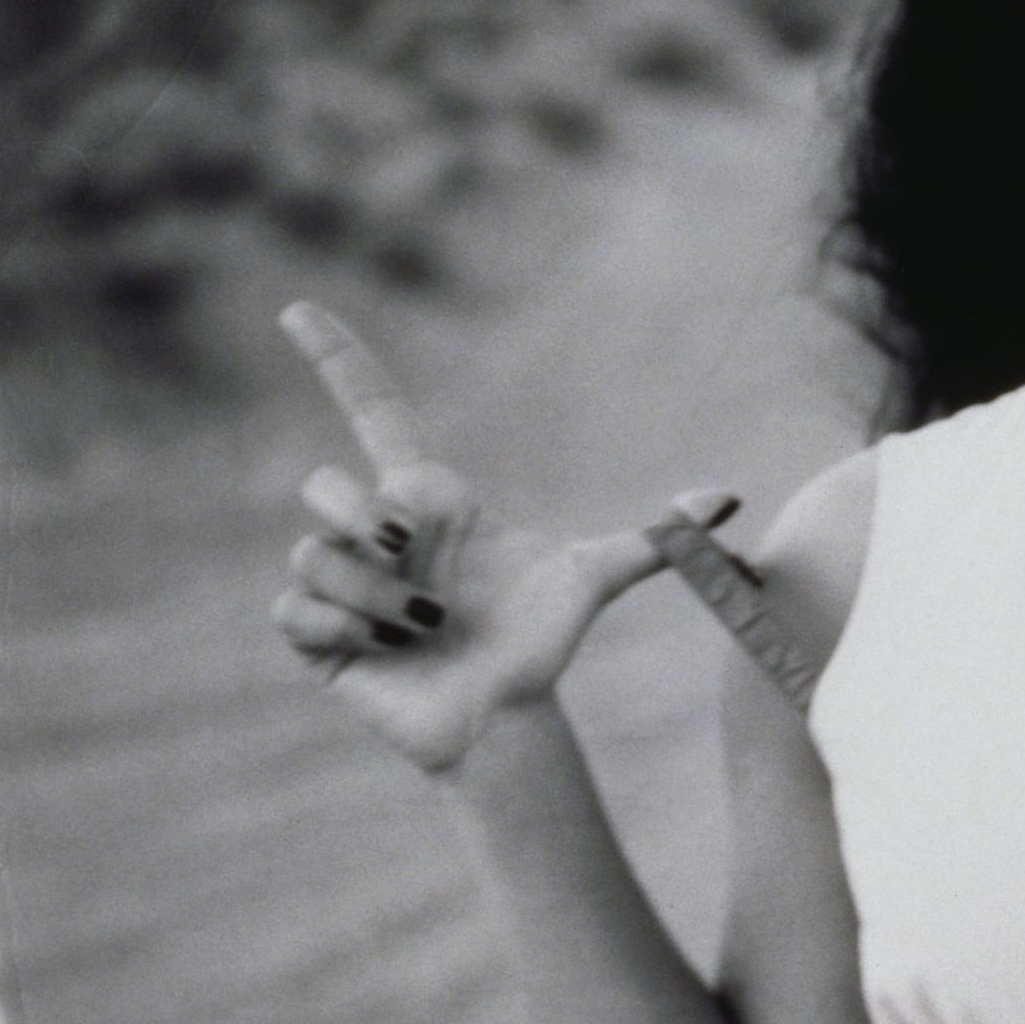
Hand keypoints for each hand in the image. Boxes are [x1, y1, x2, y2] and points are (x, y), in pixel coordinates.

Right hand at [269, 303, 738, 773]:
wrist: (504, 715)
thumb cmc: (542, 642)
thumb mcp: (596, 579)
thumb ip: (656, 536)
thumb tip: (729, 500)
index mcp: (427, 497)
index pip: (370, 408)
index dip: (335, 356)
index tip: (297, 308)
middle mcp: (374, 527)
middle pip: (323, 486)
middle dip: (369, 527)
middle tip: (421, 568)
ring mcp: (336, 575)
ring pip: (313, 552)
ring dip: (375, 595)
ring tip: (423, 627)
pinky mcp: (310, 629)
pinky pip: (295, 606)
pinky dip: (348, 629)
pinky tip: (388, 651)